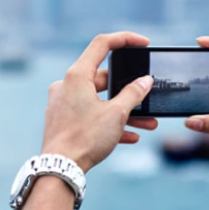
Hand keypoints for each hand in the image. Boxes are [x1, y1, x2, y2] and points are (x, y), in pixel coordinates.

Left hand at [41, 32, 158, 172]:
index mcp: (77, 76)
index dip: (125, 40)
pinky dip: (110, 122)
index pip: (102, 44)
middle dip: (130, 89)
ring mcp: (64, 104)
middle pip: (104, 77)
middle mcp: (67, 86)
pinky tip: (131, 136)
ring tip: (148, 123)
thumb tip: (145, 81)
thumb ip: (134, 93)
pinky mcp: (64, 121)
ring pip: (101, 100)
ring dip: (125, 110)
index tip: (144, 43)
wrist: (59, 170)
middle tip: (148, 94)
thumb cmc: (85, 138)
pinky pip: (92, 115)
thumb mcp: (117, 113)